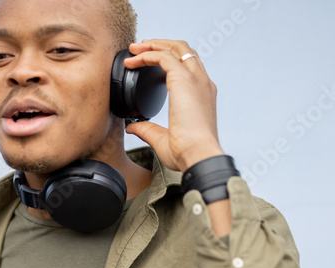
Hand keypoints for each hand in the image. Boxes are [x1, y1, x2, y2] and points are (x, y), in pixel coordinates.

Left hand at [123, 40, 224, 171]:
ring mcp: (195, 79)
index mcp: (201, 95)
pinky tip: (134, 60)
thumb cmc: (187, 152)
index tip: (150, 60)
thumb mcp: (162, 139)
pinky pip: (164, 57)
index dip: (169, 59)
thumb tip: (132, 126)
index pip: (189, 66)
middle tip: (139, 48)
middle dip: (160, 45)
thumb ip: (148, 129)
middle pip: (184, 50)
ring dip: (153, 45)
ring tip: (134, 48)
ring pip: (175, 48)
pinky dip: (148, 55)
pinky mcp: (184, 80)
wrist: (198, 155)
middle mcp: (201, 83)